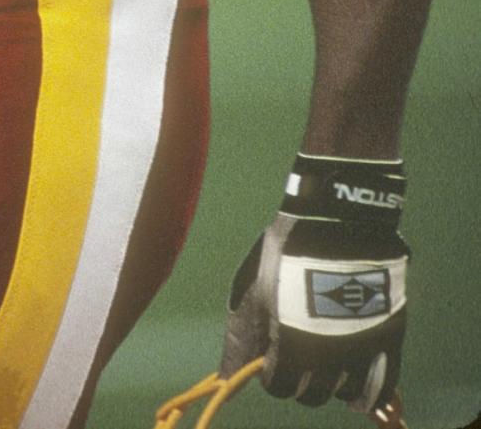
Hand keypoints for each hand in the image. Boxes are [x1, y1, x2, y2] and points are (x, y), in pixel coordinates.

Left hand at [220, 155, 407, 409]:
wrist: (340, 217)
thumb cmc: (289, 249)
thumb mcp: (255, 288)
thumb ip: (243, 336)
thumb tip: (226, 375)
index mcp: (290, 343)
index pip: (278, 386)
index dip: (272, 373)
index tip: (274, 358)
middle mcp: (327, 356)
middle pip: (310, 394)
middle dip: (300, 380)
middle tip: (300, 357)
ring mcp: (361, 349)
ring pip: (343, 392)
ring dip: (332, 383)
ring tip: (327, 360)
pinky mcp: (388, 339)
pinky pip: (380, 387)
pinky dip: (368, 394)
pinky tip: (356, 388)